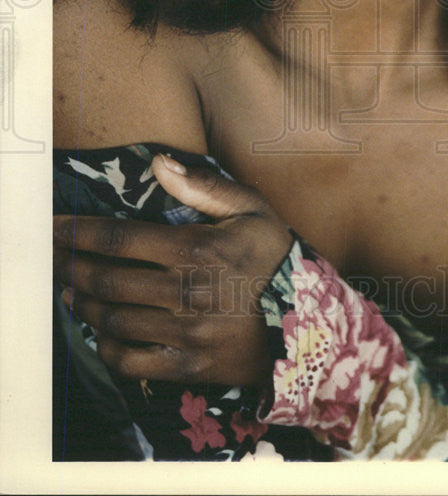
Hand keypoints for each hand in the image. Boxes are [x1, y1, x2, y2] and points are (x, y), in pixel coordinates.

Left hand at [53, 154, 293, 387]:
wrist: (311, 323)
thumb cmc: (277, 258)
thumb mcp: (252, 210)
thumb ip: (204, 187)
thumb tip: (158, 163)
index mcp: (198, 249)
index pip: (120, 239)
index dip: (79, 232)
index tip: (54, 227)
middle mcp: (186, 292)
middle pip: (106, 280)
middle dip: (71, 267)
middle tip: (56, 260)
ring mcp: (186, 333)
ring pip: (112, 320)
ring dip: (84, 304)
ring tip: (73, 292)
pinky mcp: (188, 366)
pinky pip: (130, 361)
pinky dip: (107, 346)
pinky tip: (104, 332)